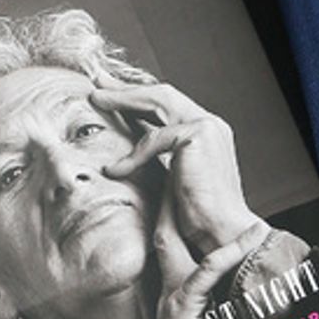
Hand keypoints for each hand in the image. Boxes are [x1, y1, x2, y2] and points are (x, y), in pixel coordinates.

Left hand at [95, 82, 266, 261]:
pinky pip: (154, 138)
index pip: (169, 105)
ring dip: (123, 100)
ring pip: (157, 102)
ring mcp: (207, 126)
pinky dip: (132, 155)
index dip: (139, 98)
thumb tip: (126, 151)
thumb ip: (158, 159)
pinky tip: (114, 169)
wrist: (223, 234)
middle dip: (127, 89)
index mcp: (208, 132)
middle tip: (98, 83)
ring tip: (96, 100)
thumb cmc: (199, 218)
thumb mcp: (173, 180)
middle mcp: (211, 124)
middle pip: (162, 96)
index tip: (111, 94)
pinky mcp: (198, 135)